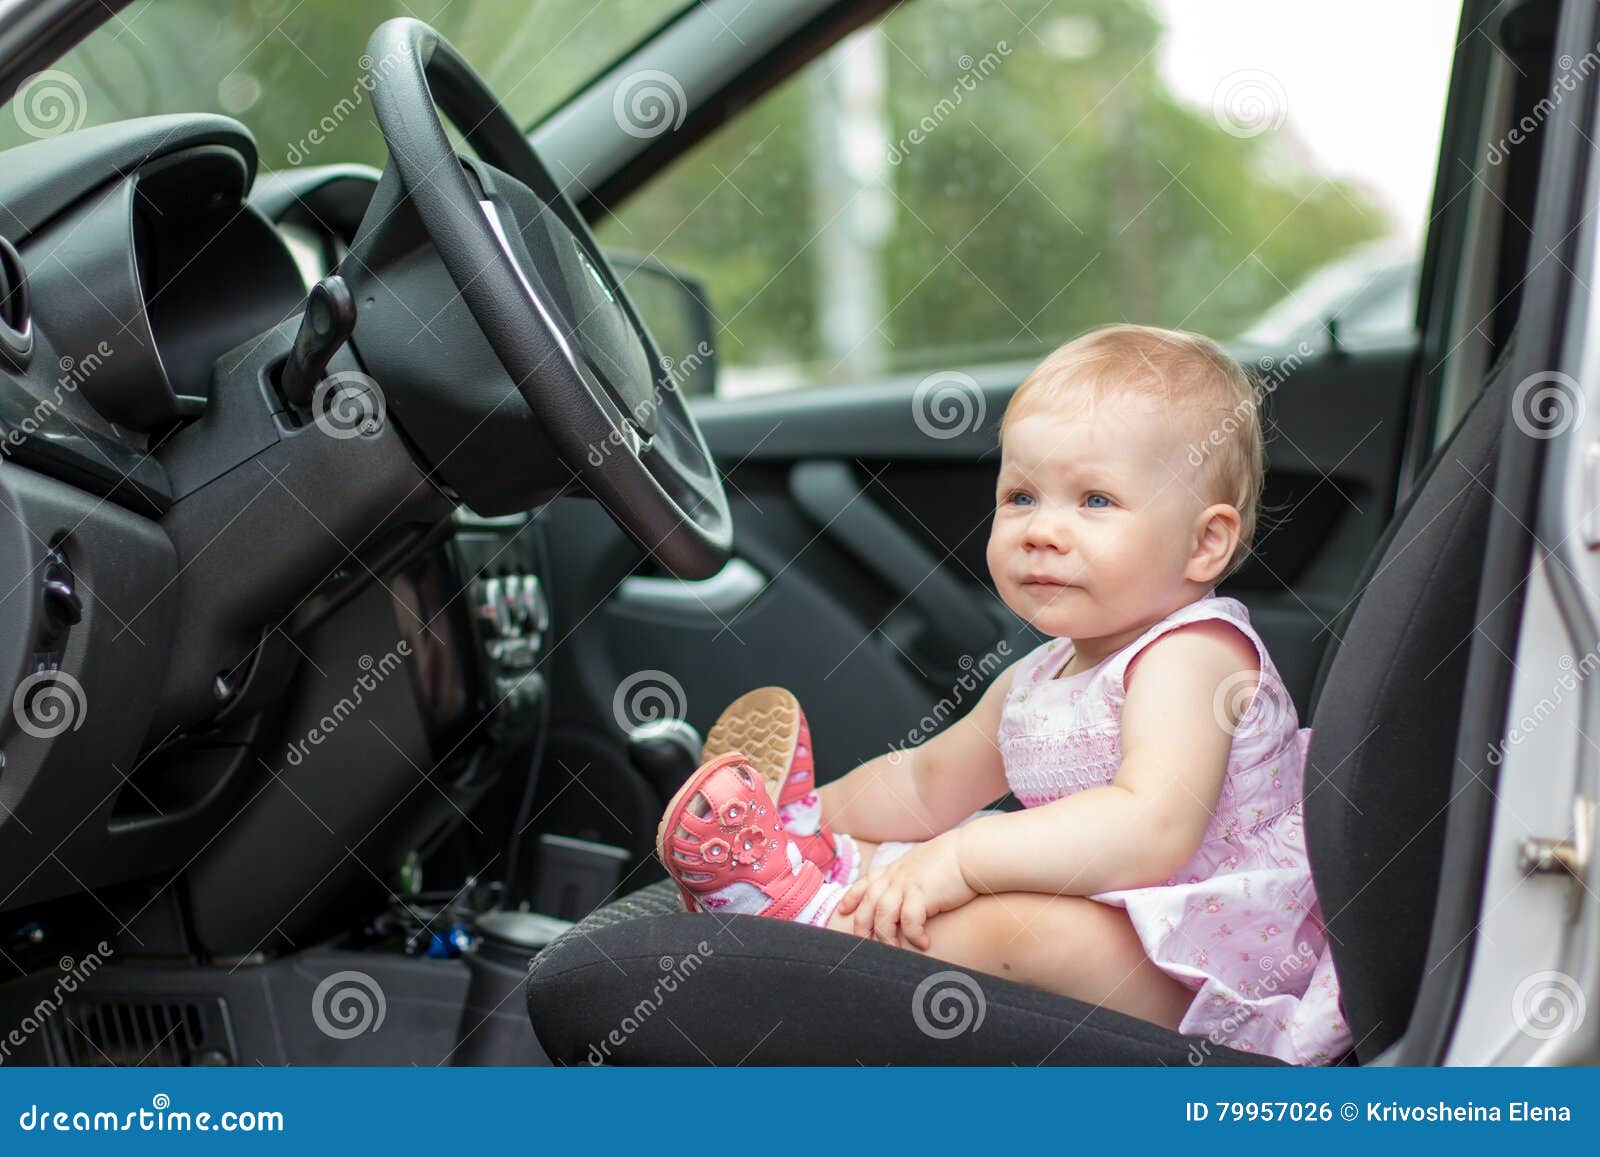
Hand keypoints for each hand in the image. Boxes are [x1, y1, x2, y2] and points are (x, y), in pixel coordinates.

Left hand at [836, 830, 976, 948]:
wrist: (971, 852)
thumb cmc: (953, 860)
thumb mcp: (923, 864)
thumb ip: (911, 876)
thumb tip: (910, 890)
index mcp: (895, 869)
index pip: (865, 883)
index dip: (852, 897)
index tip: (843, 911)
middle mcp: (896, 876)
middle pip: (867, 903)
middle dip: (861, 926)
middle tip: (863, 944)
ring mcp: (907, 885)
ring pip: (882, 915)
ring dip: (885, 936)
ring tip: (893, 950)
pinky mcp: (922, 894)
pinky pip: (909, 920)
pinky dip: (914, 935)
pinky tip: (924, 944)